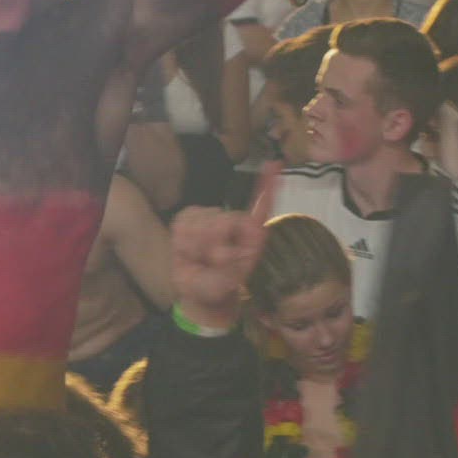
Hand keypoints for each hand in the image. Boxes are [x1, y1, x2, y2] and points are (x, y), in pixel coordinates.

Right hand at [170, 164, 277, 330]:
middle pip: (222, 221)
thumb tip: (221, 252)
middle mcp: (232, 221)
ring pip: (200, 224)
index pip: (259, 207)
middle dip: (214, 247)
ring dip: (197, 248)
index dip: (267, 186)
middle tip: (213, 264)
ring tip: (201, 260)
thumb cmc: (218, 289)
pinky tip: (188, 252)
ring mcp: (209, 217)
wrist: (197, 292)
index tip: (274, 164)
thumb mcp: (225, 285)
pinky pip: (182, 224)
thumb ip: (226, 269)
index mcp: (250, 235)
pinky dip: (183, 242)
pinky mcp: (188, 219)